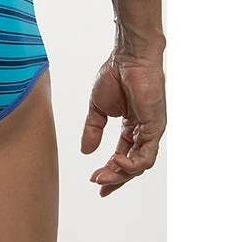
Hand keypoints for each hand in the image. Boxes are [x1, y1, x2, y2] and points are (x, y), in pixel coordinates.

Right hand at [81, 52, 165, 196]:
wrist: (128, 58)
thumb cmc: (116, 75)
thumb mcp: (97, 108)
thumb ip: (92, 129)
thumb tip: (85, 151)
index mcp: (131, 127)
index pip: (122, 156)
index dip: (110, 171)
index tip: (96, 182)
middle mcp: (143, 132)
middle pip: (132, 165)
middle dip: (115, 178)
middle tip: (99, 184)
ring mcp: (151, 131)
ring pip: (139, 165)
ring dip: (121, 174)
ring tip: (104, 176)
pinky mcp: (156, 127)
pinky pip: (146, 155)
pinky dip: (132, 164)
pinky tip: (117, 162)